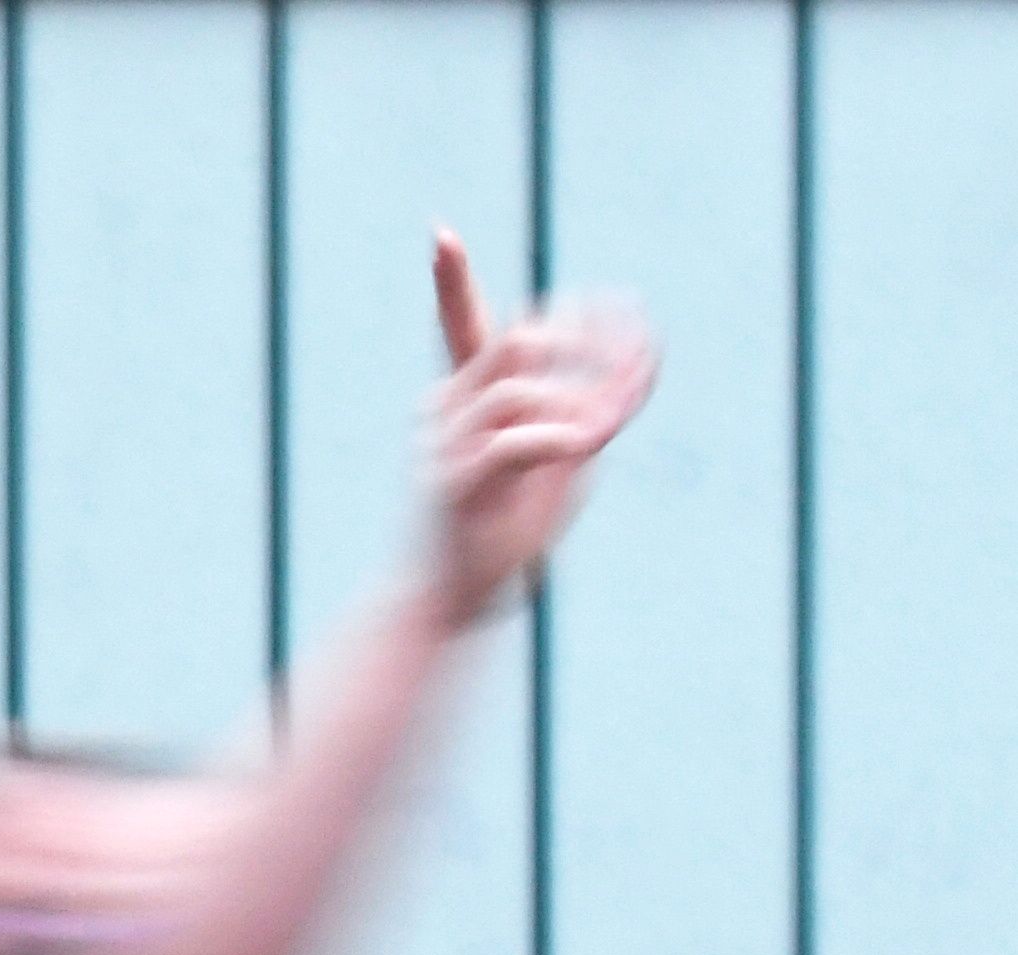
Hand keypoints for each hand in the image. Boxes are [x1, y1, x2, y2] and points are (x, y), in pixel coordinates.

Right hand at [422, 228, 655, 624]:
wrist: (455, 602)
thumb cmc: (508, 529)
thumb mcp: (565, 457)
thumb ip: (593, 406)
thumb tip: (637, 367)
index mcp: (464, 399)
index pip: (458, 325)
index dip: (450, 280)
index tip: (439, 233)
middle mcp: (443, 412)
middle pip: (518, 338)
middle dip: (580, 346)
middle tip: (616, 386)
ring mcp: (441, 445)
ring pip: (520, 382)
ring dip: (572, 401)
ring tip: (592, 439)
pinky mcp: (452, 483)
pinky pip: (514, 437)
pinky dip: (557, 435)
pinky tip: (582, 447)